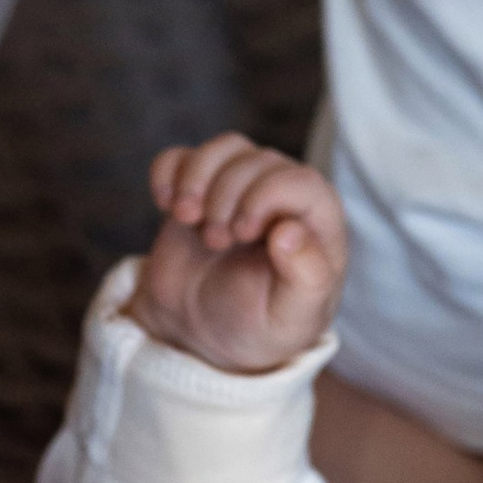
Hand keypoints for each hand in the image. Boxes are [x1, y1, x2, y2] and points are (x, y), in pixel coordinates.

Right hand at [134, 135, 345, 372]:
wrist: (204, 335)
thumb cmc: (260, 326)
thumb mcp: (293, 319)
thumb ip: (307, 277)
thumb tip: (291, 230)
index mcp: (316, 221)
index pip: (300, 180)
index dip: (264, 197)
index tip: (241, 234)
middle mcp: (282, 194)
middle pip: (256, 160)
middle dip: (226, 198)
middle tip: (216, 242)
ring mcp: (238, 187)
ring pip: (224, 147)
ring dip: (197, 180)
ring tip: (188, 219)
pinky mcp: (198, 189)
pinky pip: (181, 156)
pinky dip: (167, 172)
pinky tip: (165, 205)